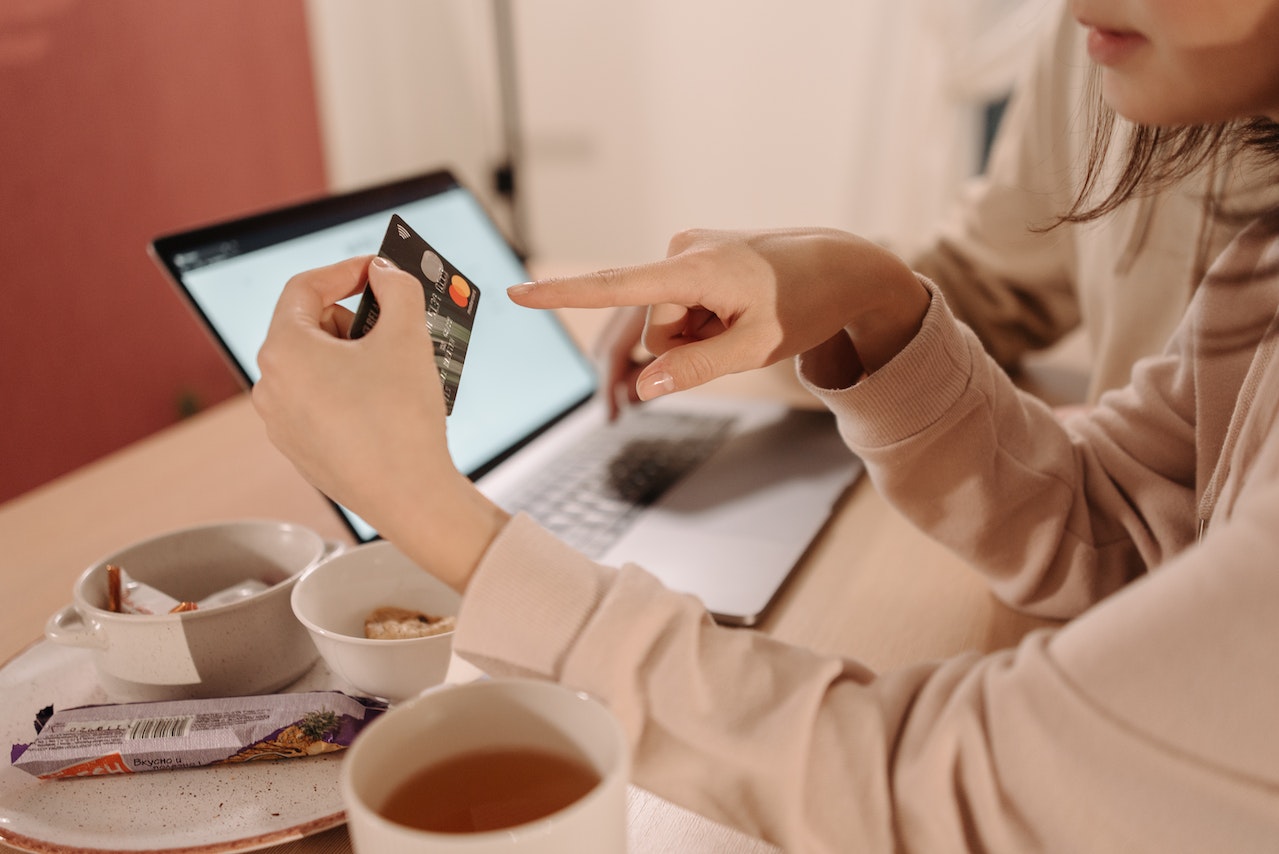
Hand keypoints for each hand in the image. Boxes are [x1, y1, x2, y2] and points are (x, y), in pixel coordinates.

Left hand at [253, 255, 506, 589]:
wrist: (409, 497)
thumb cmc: (401, 418)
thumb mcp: (407, 336)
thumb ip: (397, 288)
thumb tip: (385, 273)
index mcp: (284, 350)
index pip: (305, 288)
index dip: (345, 270)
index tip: (377, 269)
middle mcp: (270, 385)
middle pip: (312, 327)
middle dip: (356, 320)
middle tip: (396, 326)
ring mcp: (281, 421)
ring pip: (318, 366)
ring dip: (356, 357)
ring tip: (398, 369)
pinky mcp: (300, 449)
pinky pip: (322, 402)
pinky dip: (352, 390)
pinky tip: (387, 403)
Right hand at [508, 228, 928, 398]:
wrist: (843, 266)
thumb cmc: (806, 304)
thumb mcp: (757, 349)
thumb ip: (697, 369)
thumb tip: (644, 387)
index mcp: (694, 269)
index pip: (616, 288)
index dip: (563, 296)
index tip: (517, 294)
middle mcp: (681, 251)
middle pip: (654, 329)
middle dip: (687, 347)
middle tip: (741, 338)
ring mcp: (687, 252)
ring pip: (667, 322)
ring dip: (699, 336)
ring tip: (746, 321)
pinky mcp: (694, 257)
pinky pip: (680, 306)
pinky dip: (704, 322)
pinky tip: (738, 312)